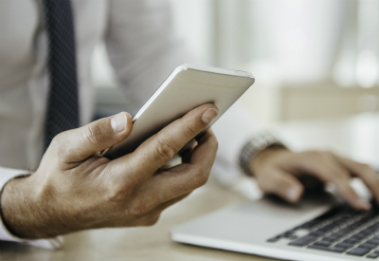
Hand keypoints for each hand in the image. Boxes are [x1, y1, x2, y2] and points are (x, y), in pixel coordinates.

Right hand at [0, 104, 218, 238]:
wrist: (48, 213)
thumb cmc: (58, 178)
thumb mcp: (66, 148)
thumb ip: (97, 132)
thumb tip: (127, 119)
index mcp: (119, 182)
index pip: (165, 150)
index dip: (189, 127)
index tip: (208, 109)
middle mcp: (139, 201)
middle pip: (193, 176)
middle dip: (208, 149)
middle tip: (207, 124)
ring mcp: (146, 212)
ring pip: (189, 186)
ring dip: (199, 160)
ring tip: (196, 134)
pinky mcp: (148, 215)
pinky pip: (177, 192)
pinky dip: (185, 171)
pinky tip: (180, 152)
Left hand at [250, 148, 378, 209]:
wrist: (274, 159)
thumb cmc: (273, 170)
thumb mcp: (268, 179)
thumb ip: (281, 185)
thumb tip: (297, 194)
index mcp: (311, 158)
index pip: (334, 174)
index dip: (349, 190)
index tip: (361, 206)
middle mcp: (327, 155)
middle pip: (355, 167)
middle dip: (372, 184)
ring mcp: (335, 158)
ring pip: (362, 167)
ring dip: (377, 182)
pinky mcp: (339, 163)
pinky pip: (360, 169)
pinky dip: (373, 180)